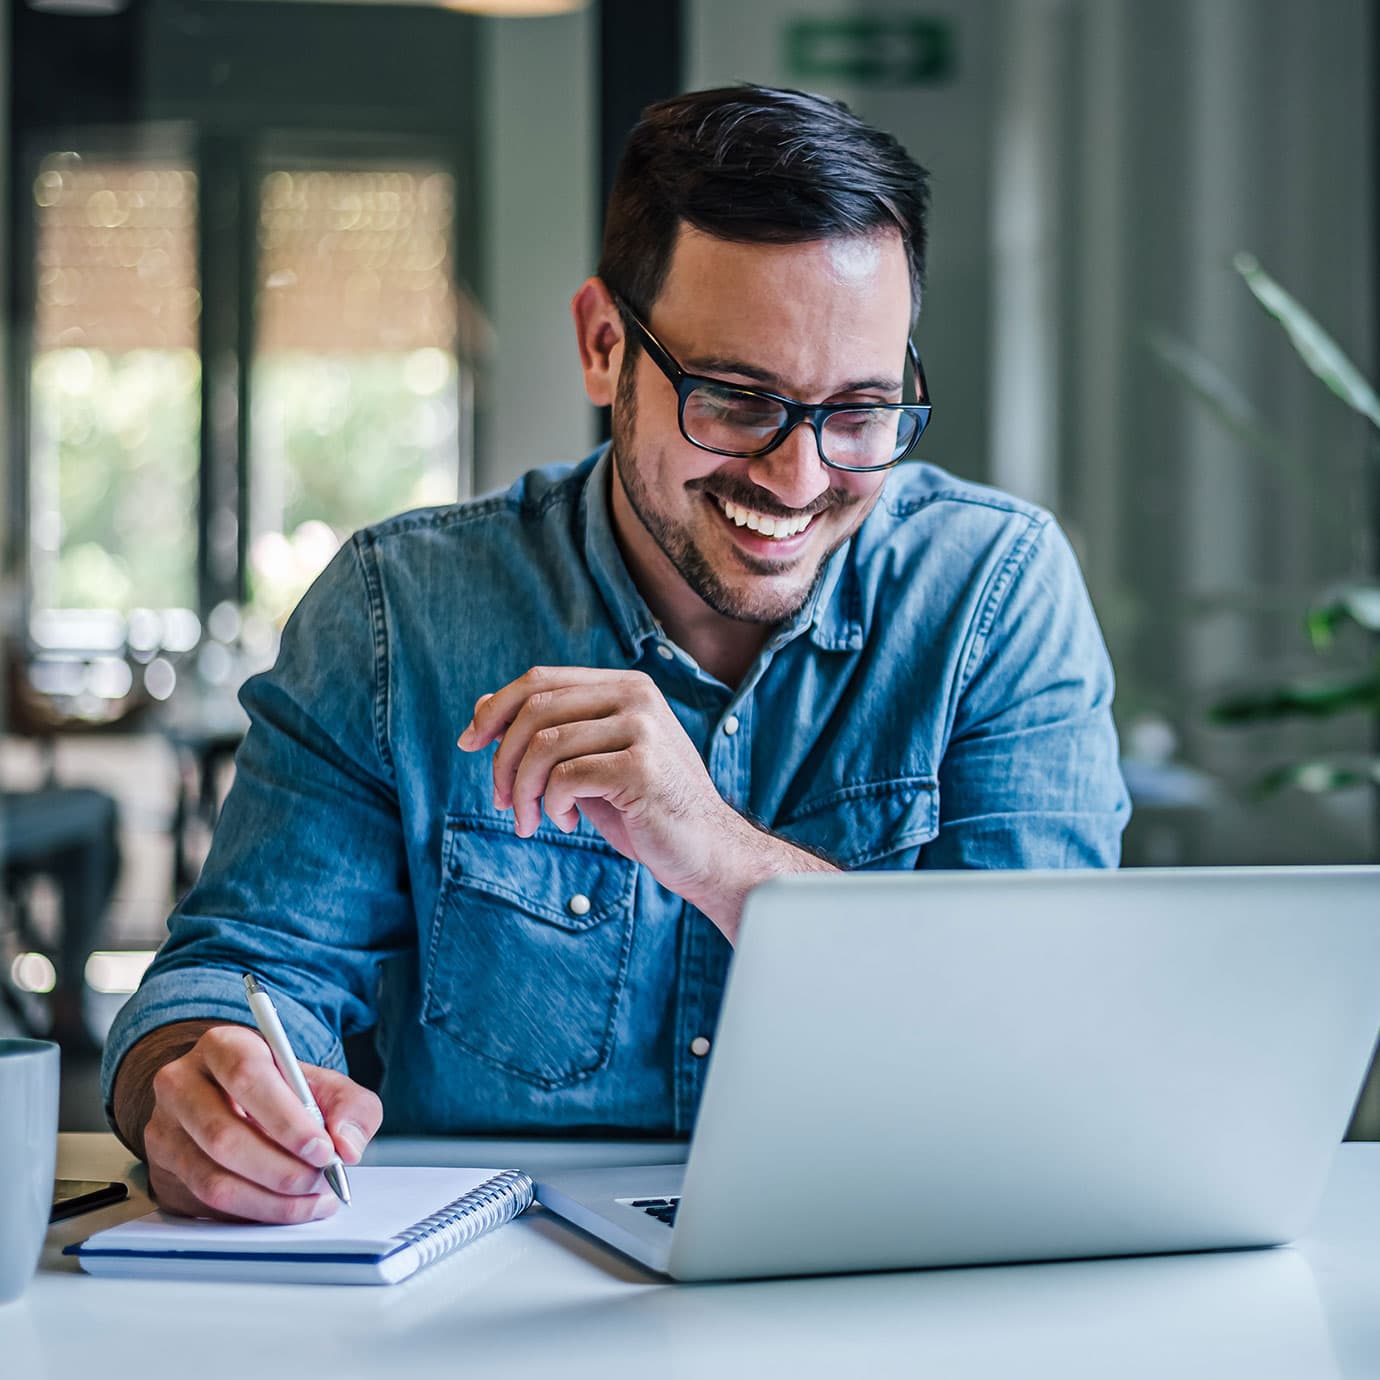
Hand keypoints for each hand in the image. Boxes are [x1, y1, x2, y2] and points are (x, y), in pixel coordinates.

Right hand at [127, 1022, 381, 1223]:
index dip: (286, 1120)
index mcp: (223, 1046)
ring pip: (212, 1178)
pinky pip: (206, 1204)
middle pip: (223, 1136)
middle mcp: (181, 1083)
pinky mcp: (163, 1170)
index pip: (246, 1076)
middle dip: (281, 1170)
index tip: (323, 1149)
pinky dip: (254, 1213)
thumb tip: (347, 1145)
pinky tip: (286, 1207)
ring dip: (270, 1199)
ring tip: (312, 1198)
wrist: (237, 1102)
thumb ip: (351, 1107)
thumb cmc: (284, 1091)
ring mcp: (164, 1130)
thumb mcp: (325, 1085)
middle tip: (320, 1181)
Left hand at [455, 666, 838, 939]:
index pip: (540, 680)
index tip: (469, 743)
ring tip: (530, 820)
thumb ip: (548, 732)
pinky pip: (566, 777)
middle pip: (535, 710)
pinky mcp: (641, 768)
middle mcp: (636, 697)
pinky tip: (565, 822)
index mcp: (625, 686)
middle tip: (501, 801)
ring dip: (522, 790)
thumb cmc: (643, 809)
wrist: (704, 851)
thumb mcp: (589, 762)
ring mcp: (643, 729)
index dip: (495, 709)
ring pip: (544, 745)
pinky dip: (551, 805)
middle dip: (503, 759)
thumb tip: (482, 707)